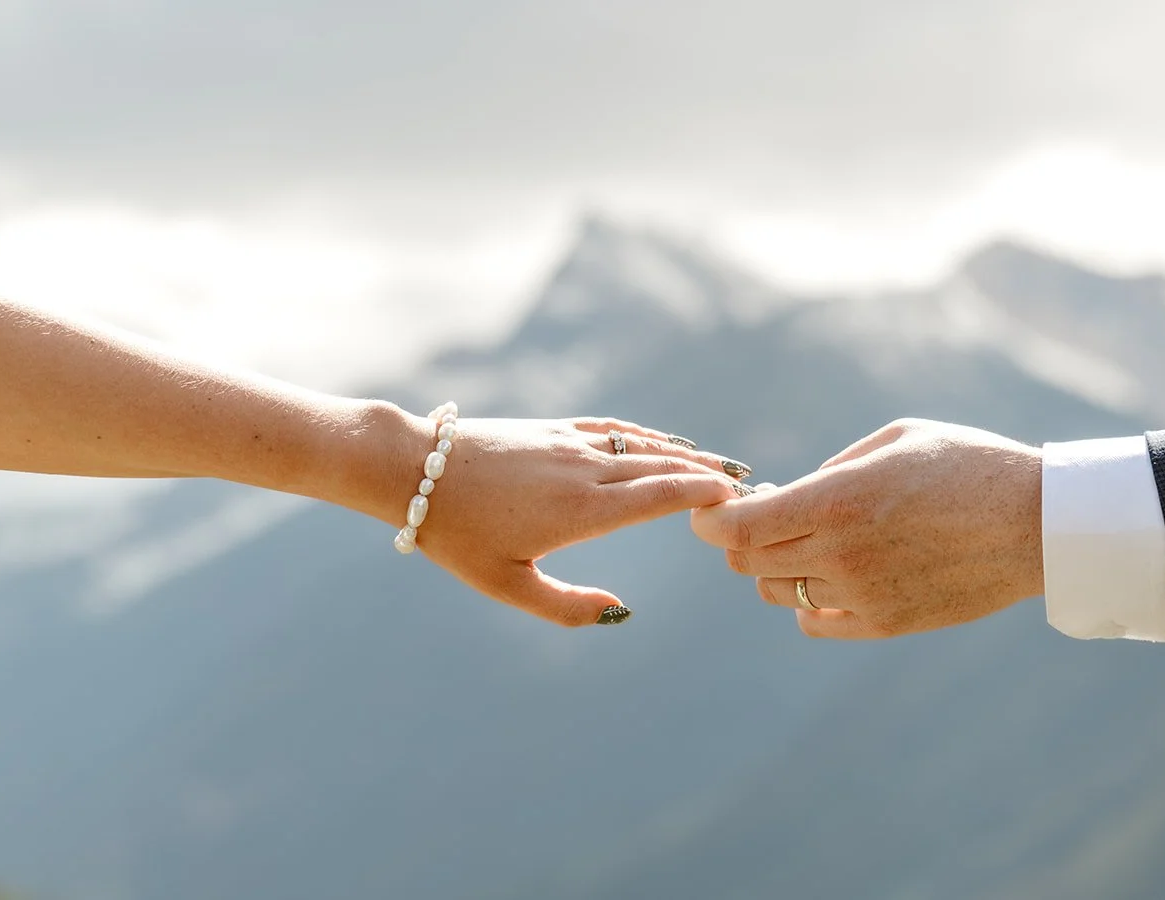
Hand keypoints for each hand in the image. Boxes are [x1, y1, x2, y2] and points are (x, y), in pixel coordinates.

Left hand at [402, 416, 747, 626]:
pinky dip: (649, 437)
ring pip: (644, 446)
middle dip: (710, 478)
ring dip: (687, 456)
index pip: (662, 496)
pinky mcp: (555, 428)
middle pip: (663, 469)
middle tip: (751, 489)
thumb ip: (566, 607)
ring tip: (724, 467)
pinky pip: (616, 429)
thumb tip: (619, 613)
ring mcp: (571, 444)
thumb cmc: (457, 535)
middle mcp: (585, 471)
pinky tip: (666, 444)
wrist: (413, 470)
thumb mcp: (507, 585)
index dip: (706, 495)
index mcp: (582, 511)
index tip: (740, 501)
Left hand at [690, 419, 1043, 637]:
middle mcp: (840, 552)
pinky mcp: (885, 624)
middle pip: (747, 561)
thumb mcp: (895, 439)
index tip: (714, 507)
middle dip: (740, 537)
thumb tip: (787, 494)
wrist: (1038, 523)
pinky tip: (828, 576)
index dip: (710, 519)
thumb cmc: (969, 464)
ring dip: (774, 565)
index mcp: (837, 500)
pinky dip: (805, 602)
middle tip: (767, 512)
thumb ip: (831, 468)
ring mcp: (861, 594)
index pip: (735, 527)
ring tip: (808, 538)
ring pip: (775, 590)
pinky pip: (814, 621)